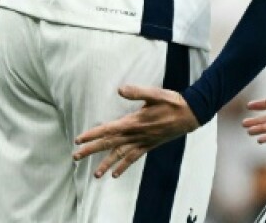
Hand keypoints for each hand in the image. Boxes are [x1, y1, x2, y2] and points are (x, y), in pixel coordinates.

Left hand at [72, 85, 199, 177]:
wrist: (190, 115)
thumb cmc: (172, 102)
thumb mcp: (156, 94)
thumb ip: (137, 92)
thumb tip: (120, 89)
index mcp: (134, 121)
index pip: (108, 130)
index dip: (92, 135)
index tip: (78, 139)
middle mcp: (136, 135)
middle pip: (109, 144)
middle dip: (91, 150)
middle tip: (75, 157)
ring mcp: (142, 142)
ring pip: (120, 155)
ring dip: (106, 164)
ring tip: (95, 175)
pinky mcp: (149, 145)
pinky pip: (133, 158)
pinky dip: (123, 166)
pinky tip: (115, 174)